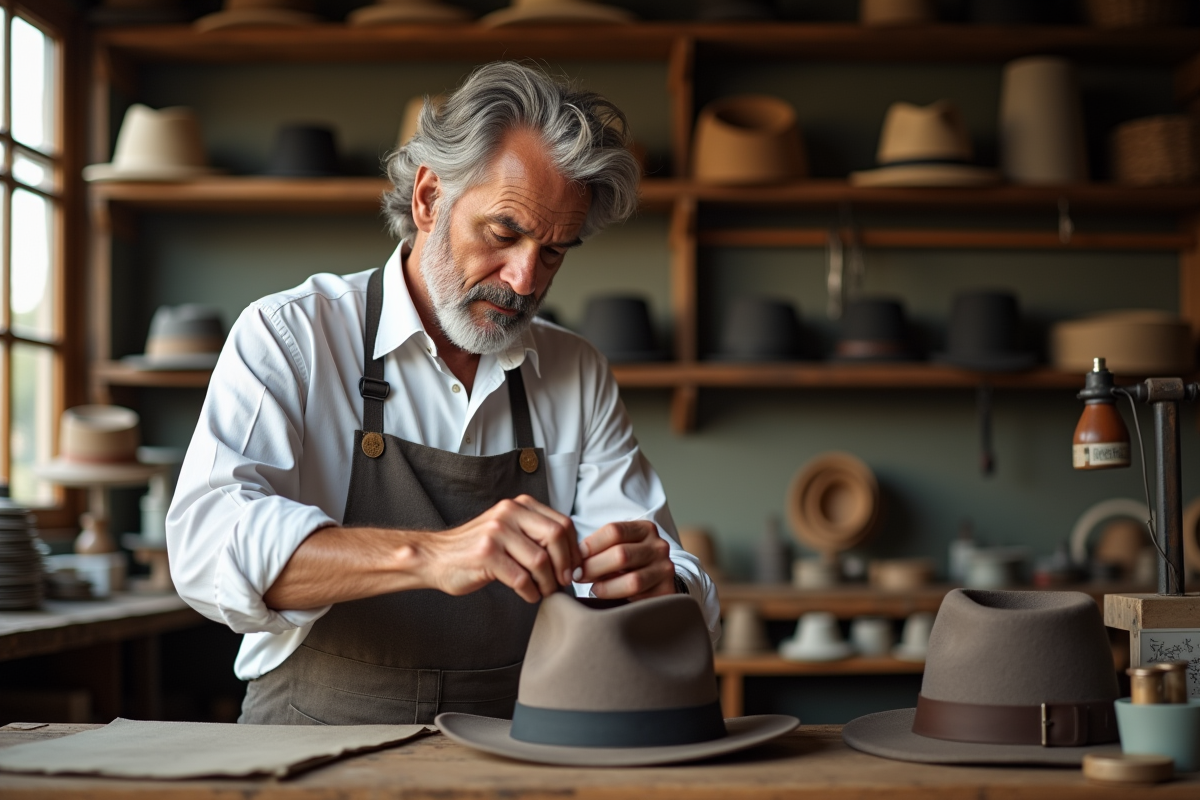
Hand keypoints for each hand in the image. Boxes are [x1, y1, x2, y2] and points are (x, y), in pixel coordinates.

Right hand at [421, 494, 580, 603]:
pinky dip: (531, 592)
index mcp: (519, 505)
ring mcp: (497, 533)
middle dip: (565, 564)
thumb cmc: (475, 548)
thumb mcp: (507, 529)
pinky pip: (521, 578)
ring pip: (540, 560)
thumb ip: (534, 533)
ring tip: (545, 591)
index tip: (574, 567)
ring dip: (548, 583)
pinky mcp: (486, 555)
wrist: (435, 557)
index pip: (562, 523)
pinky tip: (529, 596)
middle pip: (555, 536)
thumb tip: (570, 554)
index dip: (573, 548)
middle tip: (563, 582)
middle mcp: (509, 513)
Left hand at [575, 521, 675, 600]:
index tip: (575, 558)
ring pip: (632, 580)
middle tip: (577, 576)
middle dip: (593, 567)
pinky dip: (617, 597)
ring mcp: (665, 570)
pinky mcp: (666, 591)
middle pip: (621, 554)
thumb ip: (600, 549)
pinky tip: (605, 597)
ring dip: (604, 586)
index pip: (614, 531)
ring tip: (592, 588)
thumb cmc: (628, 564)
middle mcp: (658, 547)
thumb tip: (573, 559)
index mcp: (645, 529)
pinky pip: (639, 597)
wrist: (656, 582)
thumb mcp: (617, 548)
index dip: (590, 545)